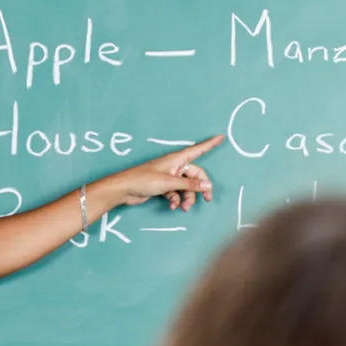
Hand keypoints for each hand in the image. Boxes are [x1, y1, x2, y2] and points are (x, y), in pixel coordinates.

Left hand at [99, 135, 221, 211]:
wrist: (124, 189)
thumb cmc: (144, 180)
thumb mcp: (169, 183)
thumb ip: (189, 185)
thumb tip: (208, 185)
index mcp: (177, 159)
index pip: (197, 150)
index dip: (209, 144)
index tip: (221, 137)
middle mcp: (174, 166)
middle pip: (195, 175)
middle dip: (200, 188)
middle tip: (207, 199)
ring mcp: (169, 177)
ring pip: (186, 187)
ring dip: (187, 197)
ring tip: (184, 208)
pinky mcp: (163, 187)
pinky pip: (176, 193)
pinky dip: (176, 200)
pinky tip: (173, 206)